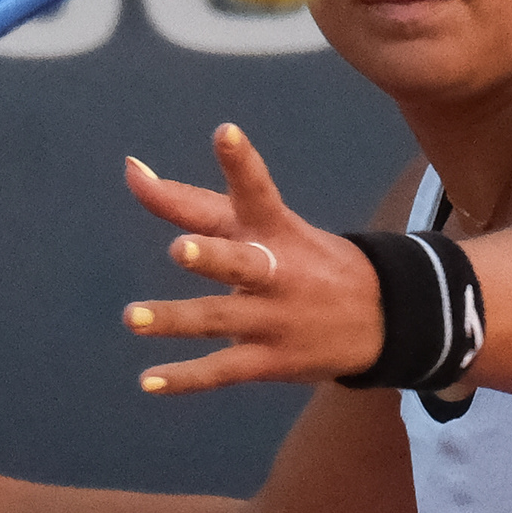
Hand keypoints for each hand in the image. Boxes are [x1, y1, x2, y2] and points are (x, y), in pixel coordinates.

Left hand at [120, 124, 386, 393]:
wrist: (382, 317)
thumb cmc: (298, 258)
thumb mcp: (259, 225)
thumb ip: (190, 201)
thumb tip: (129, 168)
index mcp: (275, 229)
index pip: (257, 191)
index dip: (241, 163)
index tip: (226, 132)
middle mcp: (276, 271)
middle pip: (242, 262)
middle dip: (212, 256)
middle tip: (180, 248)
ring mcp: (274, 318)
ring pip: (222, 318)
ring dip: (178, 318)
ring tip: (133, 317)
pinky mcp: (271, 359)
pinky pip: (224, 370)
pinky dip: (187, 377)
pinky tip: (149, 380)